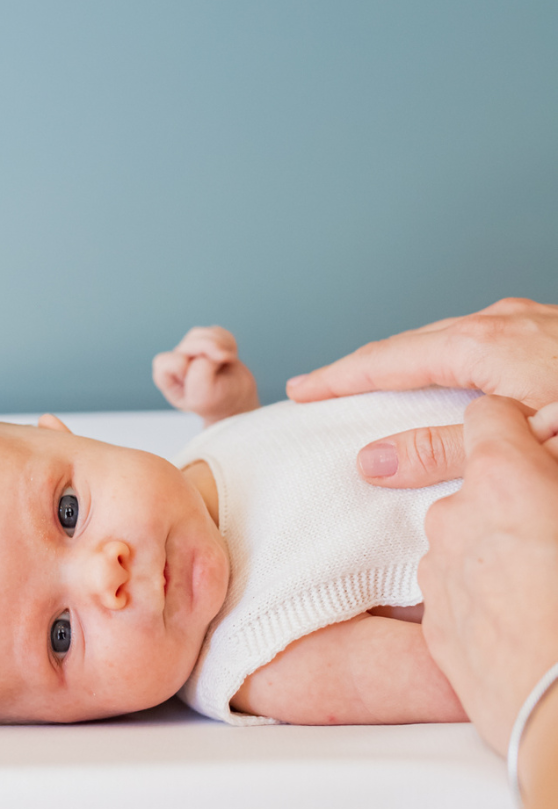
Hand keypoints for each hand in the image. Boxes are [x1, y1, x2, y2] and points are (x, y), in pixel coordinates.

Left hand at [152, 326, 258, 423]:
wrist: (236, 401)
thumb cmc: (217, 402)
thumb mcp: (204, 397)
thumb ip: (200, 372)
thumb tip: (210, 346)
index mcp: (166, 379)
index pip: (166, 362)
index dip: (184, 367)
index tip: (200, 382)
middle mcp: (175, 363)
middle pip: (187, 344)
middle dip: (208, 350)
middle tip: (223, 362)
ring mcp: (190, 351)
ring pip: (200, 334)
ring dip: (219, 345)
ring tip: (226, 361)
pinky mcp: (206, 341)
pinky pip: (215, 332)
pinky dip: (227, 342)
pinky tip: (228, 357)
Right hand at [284, 298, 557, 487]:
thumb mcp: (521, 443)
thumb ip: (444, 451)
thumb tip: (372, 462)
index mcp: (481, 344)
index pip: (384, 361)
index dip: (337, 379)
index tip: (301, 391)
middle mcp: (500, 322)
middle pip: (409, 345)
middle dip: (362, 369)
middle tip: (322, 391)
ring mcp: (530, 321)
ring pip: (446, 339)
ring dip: (405, 364)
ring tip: (375, 387)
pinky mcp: (551, 331)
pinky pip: (478, 341)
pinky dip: (444, 360)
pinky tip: (450, 378)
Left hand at [418, 396, 557, 755]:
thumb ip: (557, 472)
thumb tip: (551, 458)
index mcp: (505, 480)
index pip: (488, 415)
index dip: (516, 427)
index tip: (539, 446)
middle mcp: (455, 519)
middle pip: (474, 486)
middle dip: (510, 499)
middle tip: (553, 534)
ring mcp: (438, 575)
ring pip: (462, 541)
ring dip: (493, 550)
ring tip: (545, 588)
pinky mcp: (433, 626)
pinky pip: (456, 591)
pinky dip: (482, 596)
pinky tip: (524, 625)